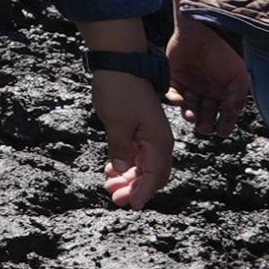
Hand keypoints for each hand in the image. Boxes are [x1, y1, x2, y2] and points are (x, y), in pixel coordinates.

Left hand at [92, 67, 175, 205]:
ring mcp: (150, 135)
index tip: (131, 205)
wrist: (119, 63)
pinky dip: (126, 164)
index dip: (143, 192)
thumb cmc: (119, 91)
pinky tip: (111, 171)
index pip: (155, 175)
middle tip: (114, 199)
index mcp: (159, 141)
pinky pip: (136, 154)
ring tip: (109, 187)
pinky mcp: (139, 129)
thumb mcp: (117, 123)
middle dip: (135, 188)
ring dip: (129, 178)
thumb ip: (120, 150)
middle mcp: (159, 141)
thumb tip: (120, 171)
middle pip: (152, 174)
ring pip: (143, 165)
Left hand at [170, 21, 251, 136]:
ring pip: (190, 106)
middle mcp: (207, 91)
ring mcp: (190, 85)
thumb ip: (239, 96)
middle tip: (203, 128)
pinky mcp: (174, 78)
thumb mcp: (238, 75)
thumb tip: (234, 113)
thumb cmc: (222, 52)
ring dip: (190, 114)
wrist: (200, 32)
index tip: (222, 133)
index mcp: (224, 92)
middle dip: (205, 122)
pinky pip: (173, 94)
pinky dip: (175, 99)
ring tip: (191, 117)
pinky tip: (179, 101)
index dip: (224, 124)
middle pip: (206, 113)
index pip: (225, 113)